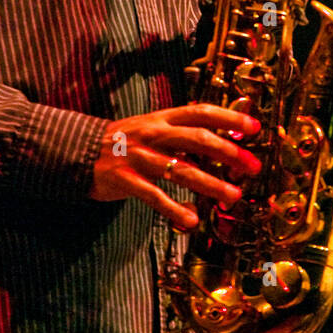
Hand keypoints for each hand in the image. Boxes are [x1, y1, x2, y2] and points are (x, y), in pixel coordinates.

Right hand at [90, 102, 262, 229]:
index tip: (255, 128)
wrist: (77, 152)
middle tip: (252, 167)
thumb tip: (224, 144)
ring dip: (210, 184)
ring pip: (180, 169)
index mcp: (162, 118)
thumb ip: (183, 134)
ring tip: (233, 197)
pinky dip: (174, 208)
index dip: (229, 117)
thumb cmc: (126, 142)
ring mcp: (138, 156)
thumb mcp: (153, 128)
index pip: (201, 112)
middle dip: (228, 152)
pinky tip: (192, 220)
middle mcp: (152, 133)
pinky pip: (153, 195)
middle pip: (197, 139)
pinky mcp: (124, 179)